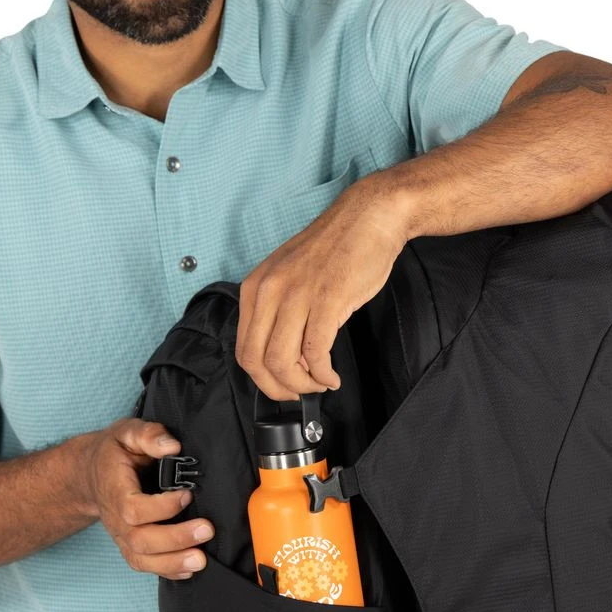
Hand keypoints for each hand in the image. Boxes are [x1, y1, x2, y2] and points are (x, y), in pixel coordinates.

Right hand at [83, 418, 210, 578]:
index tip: (187, 493)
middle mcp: (116, 519)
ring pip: (142, 559)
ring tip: (200, 560)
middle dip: (176, 539)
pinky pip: (144, 565)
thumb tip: (173, 447)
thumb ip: (149, 435)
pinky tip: (189, 569)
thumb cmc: (114, 452)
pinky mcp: (130, 544)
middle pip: (141, 540)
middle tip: (206, 530)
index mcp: (114, 491)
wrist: (91, 473)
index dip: (163, 507)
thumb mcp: (128, 433)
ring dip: (173, 562)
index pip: (134, 509)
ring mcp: (122, 535)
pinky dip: (167, 571)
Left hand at [235, 177, 408, 400]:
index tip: (281, 386)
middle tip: (300, 394)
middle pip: (257, 361)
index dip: (262, 379)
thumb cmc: (335, 250)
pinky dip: (322, 374)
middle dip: (278, 388)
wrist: (368, 218)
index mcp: (256, 287)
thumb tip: (283, 358)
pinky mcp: (327, 300)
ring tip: (320, 383)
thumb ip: (280, 313)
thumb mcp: (291, 278)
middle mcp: (269, 291)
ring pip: (282, 362)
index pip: (243, 350)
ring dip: (302, 385)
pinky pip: (315, 352)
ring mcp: (297, 295)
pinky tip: (332, 376)